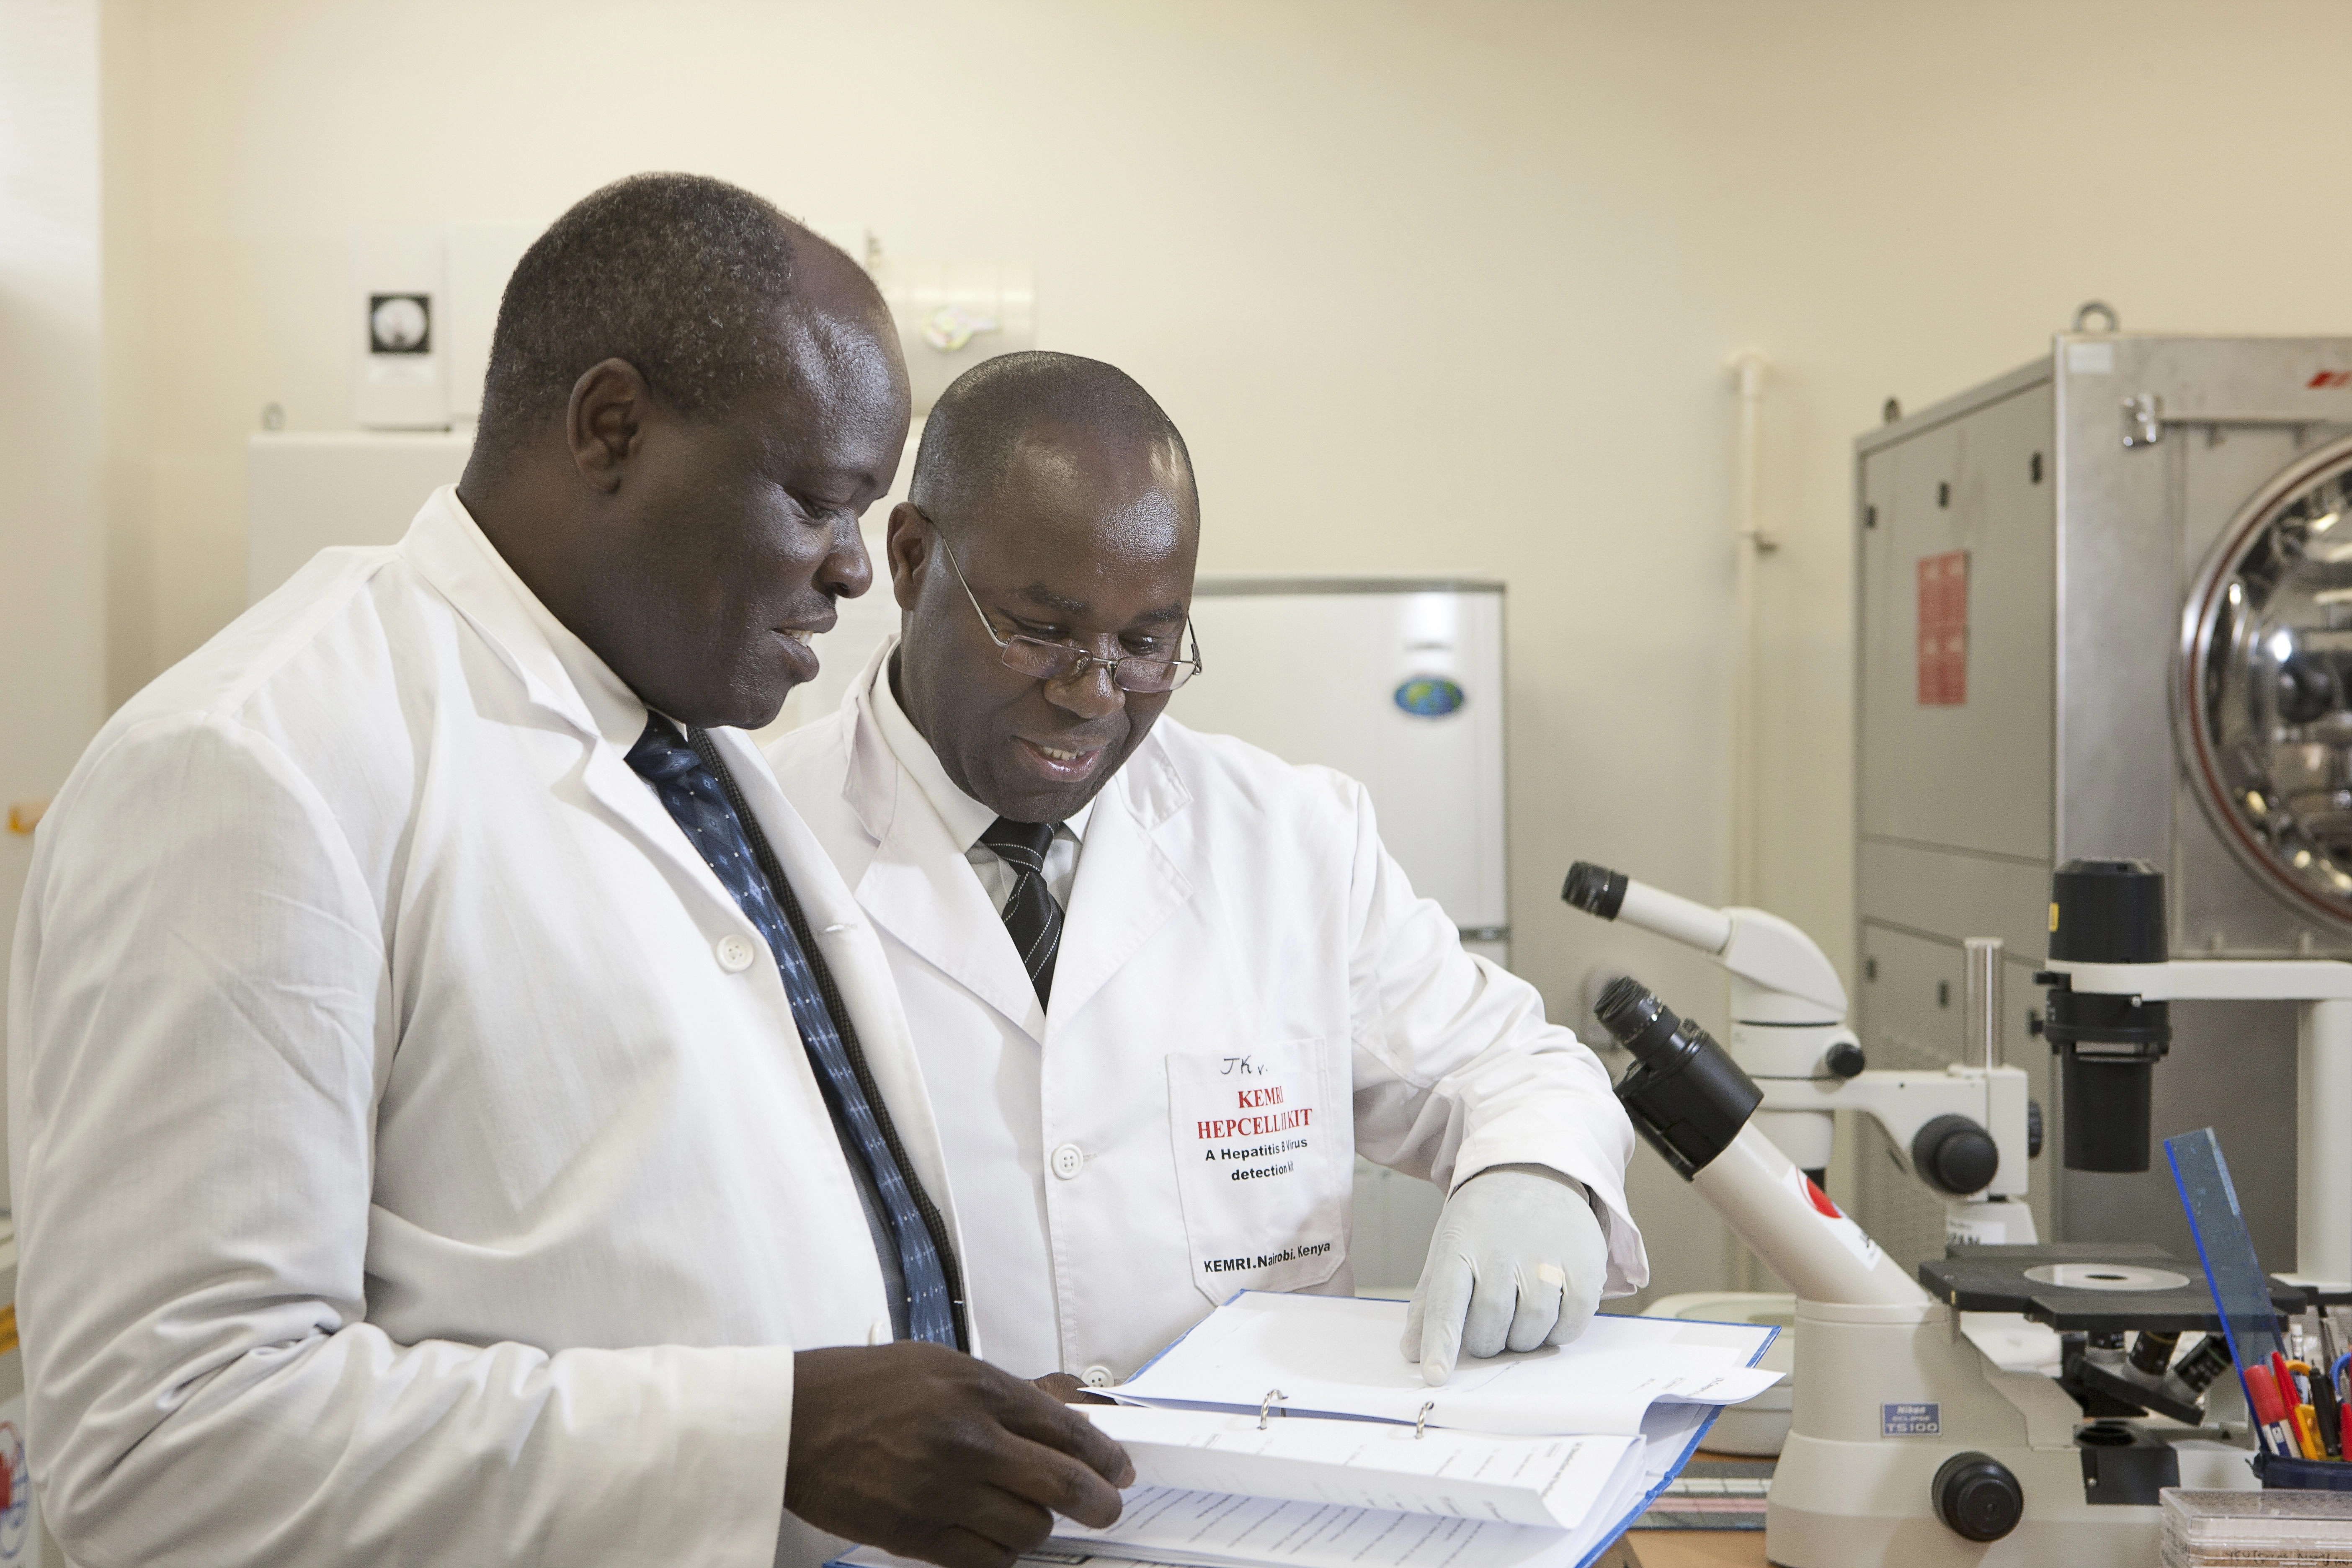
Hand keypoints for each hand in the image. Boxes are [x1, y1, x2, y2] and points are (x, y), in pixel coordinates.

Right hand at [787, 1342, 1134, 1567]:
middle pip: (1063, 1485)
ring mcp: (944, 1492)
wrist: (793, 1422)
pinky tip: (997, 1537)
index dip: (1104, 1455)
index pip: (1066, 1429)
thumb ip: (1002, 1392)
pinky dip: (1002, 1552)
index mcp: (978, 1390)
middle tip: (1107, 1506)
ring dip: (1041, 1526)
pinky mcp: (918, 1534)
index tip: (1119, 1469)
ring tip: (1032, 1515)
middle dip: (1099, 1502)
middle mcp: (969, 1441)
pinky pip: (986, 1558)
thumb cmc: (861, 1387)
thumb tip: (1060, 1412)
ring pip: (1029, 1529)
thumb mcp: (940, 1365)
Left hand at [1400, 1164, 1607, 1386]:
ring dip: (1523, 1339)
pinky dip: (1559, 1332)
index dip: (1440, 1342)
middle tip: (1490, 1327)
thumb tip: (1411, 1353)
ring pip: (1532, 1331)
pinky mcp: (1584, 1266)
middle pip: (1490, 1327)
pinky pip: (1571, 1325)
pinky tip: (1551, 1312)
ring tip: (1519, 1313)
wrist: (1535, 1170)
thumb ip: (1429, 1302)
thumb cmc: (1485, 1221)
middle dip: (1487, 1342)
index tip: (1434, 1375)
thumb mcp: (1448, 1247)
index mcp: (1460, 1246)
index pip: (1446, 1303)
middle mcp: (1502, 1251)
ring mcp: (1547, 1257)